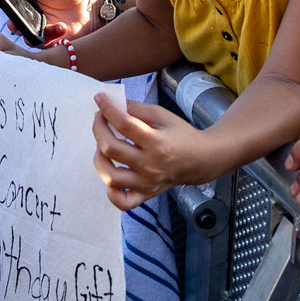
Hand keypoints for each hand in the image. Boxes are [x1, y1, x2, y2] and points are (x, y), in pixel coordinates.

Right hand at [0, 0, 102, 40]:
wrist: (88, 7)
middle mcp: (24, 12)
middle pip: (9, 16)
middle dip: (9, 17)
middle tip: (12, 16)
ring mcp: (33, 26)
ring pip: (21, 32)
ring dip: (27, 29)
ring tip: (38, 22)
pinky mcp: (45, 39)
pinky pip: (40, 41)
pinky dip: (50, 35)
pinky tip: (61, 26)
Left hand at [91, 94, 203, 208]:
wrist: (201, 160)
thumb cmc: (181, 135)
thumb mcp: (162, 115)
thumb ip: (136, 108)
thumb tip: (112, 103)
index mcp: (157, 143)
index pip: (124, 124)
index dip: (107, 109)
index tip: (100, 99)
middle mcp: (151, 166)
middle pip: (111, 149)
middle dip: (99, 129)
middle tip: (100, 119)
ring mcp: (147, 183)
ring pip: (111, 177)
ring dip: (99, 158)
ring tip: (103, 146)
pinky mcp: (146, 194)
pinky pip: (122, 202)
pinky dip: (111, 192)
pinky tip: (112, 173)